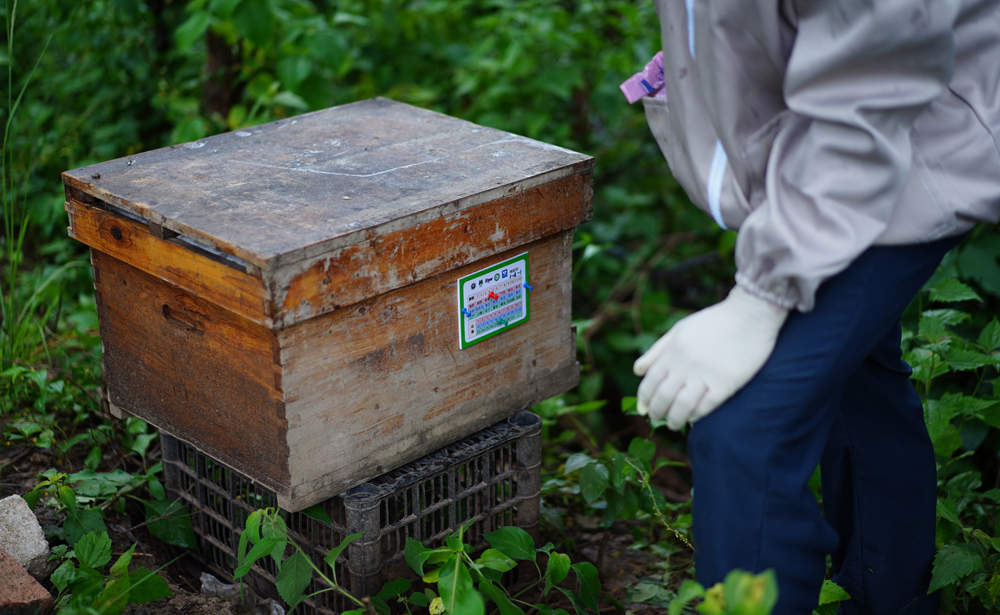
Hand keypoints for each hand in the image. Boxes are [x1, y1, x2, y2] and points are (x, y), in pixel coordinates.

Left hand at [633, 286, 788, 429]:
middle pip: (663, 396)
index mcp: (674, 350)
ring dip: (674, 420)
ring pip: (682, 406)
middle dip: (657, 411)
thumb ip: (657, 350)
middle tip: (658, 417)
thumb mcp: (680, 329)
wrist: (751, 314)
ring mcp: (706, 373)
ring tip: (673, 423)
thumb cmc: (714, 322)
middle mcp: (686, 363)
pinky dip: (696, 415)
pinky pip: (706, 406)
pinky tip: (693, 417)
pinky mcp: (726, 383)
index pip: (650, 381)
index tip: (645, 407)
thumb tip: (637, 371)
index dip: (644, 398)